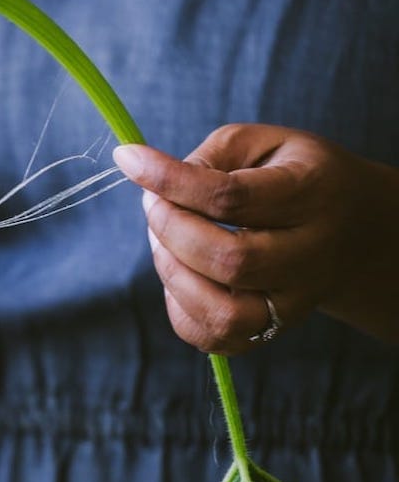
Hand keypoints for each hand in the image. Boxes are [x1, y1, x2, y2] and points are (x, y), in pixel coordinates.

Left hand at [113, 124, 391, 353]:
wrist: (352, 230)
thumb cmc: (293, 176)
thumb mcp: (265, 143)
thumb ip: (213, 156)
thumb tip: (158, 185)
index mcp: (312, 195)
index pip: (231, 196)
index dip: (170, 179)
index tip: (130, 159)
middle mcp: (310, 256)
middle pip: (229, 260)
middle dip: (171, 229)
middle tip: (153, 204)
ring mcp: (293, 303)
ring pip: (222, 314)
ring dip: (172, 273)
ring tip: (164, 240)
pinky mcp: (271, 331)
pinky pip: (214, 338)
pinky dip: (180, 307)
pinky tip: (181, 273)